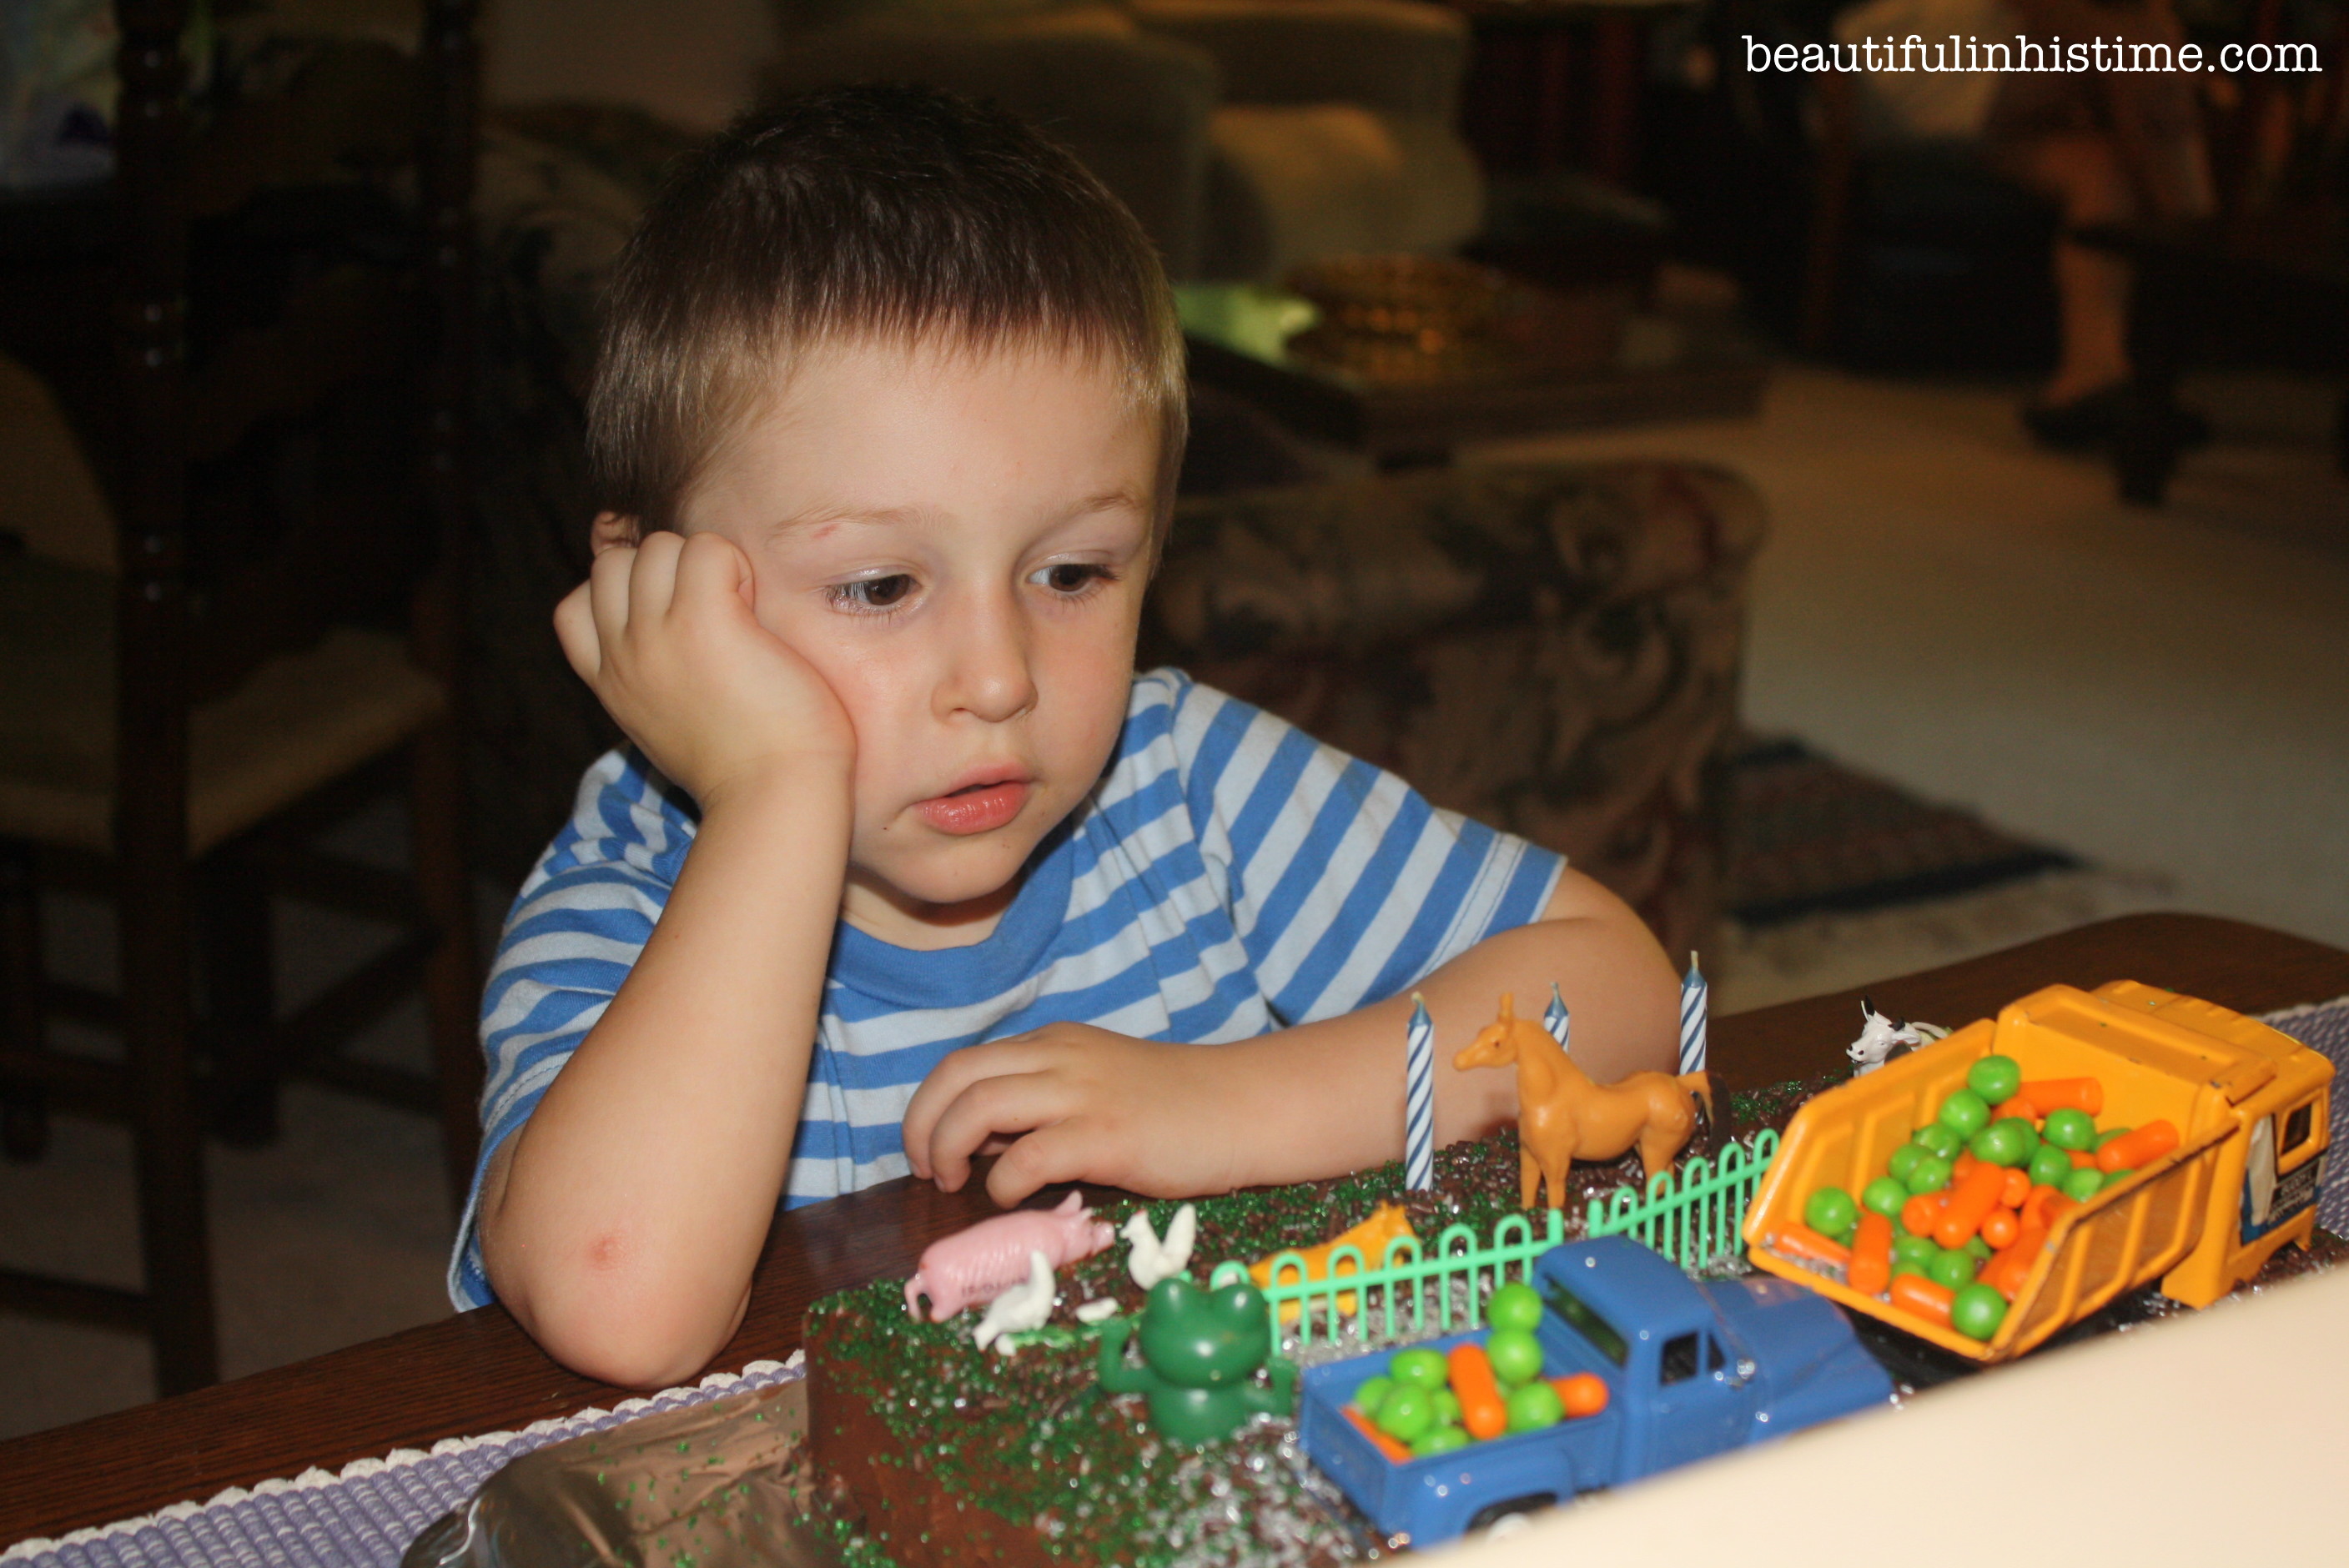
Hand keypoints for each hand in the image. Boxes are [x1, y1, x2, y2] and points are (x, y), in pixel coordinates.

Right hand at [553, 531, 853, 809]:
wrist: (774, 799)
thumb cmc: (744, 769)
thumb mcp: (670, 724)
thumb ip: (654, 680)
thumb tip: (664, 641)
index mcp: (611, 682)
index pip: (576, 606)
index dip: (620, 595)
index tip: (670, 619)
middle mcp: (623, 655)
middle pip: (614, 562)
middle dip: (664, 570)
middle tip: (714, 612)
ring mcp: (656, 637)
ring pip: (658, 546)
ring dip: (704, 563)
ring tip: (740, 611)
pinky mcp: (704, 622)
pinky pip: (708, 549)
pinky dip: (737, 566)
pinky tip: (755, 609)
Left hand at [902, 1025, 1250, 1205]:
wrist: (1243, 1108)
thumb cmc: (1174, 1108)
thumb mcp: (1096, 1087)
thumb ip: (1040, 1106)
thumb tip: (983, 1142)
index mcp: (1053, 1045)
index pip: (963, 1064)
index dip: (929, 1107)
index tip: (926, 1147)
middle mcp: (1058, 1059)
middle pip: (957, 1077)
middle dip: (922, 1126)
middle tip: (927, 1170)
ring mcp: (1082, 1095)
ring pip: (979, 1108)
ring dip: (949, 1149)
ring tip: (955, 1183)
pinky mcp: (1106, 1137)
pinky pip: (1027, 1159)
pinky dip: (1004, 1183)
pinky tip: (1013, 1197)